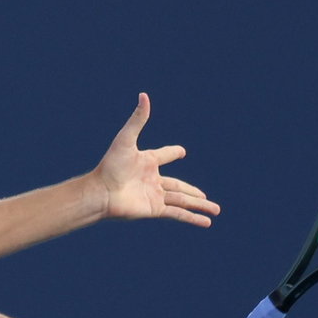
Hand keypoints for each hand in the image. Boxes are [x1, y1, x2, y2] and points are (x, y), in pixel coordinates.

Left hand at [91, 93, 220, 226]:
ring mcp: (155, 196)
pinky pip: (178, 213)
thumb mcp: (126, 139)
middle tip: (206, 197)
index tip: (181, 151)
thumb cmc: (111, 165)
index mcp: (147, 162)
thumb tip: (144, 95)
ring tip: (216, 210)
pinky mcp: (155, 210)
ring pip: (182, 200)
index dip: (172, 153)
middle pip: (179, 186)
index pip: (164, 155)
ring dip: (199, 206)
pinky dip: (192, 218)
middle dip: (194, 192)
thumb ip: (138, 119)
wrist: (101, 192)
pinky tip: (205, 222)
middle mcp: (152, 180)